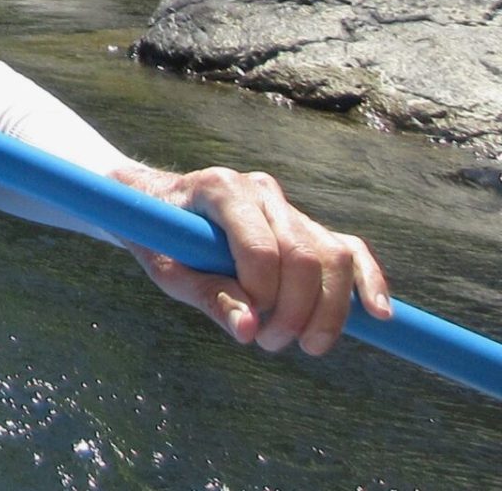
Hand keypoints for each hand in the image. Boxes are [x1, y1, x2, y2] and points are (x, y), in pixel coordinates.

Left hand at [117, 163, 390, 354]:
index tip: (250, 326)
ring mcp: (287, 206)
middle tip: (271, 344)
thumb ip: (208, 297)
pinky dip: (369, 282)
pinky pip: (350, 251)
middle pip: (303, 255)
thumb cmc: (159, 238)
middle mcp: (260, 190)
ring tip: (305, 344)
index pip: (261, 247)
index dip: (263, 295)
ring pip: (332, 256)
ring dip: (329, 310)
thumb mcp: (168, 270)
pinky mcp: (307, 226)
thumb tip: (250, 332)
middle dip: (297, 311)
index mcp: (221, 190)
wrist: (155, 204)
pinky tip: (379, 314)